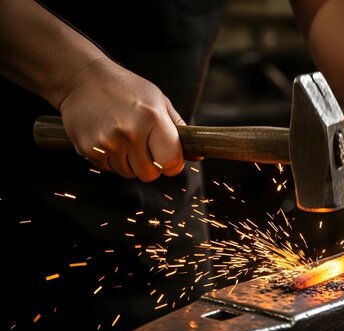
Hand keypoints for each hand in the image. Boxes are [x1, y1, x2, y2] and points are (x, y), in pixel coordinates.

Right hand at [58, 58, 188, 181]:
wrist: (82, 79)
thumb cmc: (126, 88)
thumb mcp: (159, 101)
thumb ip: (179, 129)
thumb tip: (197, 155)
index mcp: (153, 118)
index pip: (171, 162)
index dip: (172, 163)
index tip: (169, 157)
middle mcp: (130, 132)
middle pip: (149, 174)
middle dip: (151, 165)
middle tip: (145, 147)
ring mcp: (107, 142)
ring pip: (129, 173)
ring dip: (130, 162)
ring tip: (124, 138)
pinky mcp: (88, 149)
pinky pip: (108, 168)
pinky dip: (111, 159)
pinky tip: (109, 138)